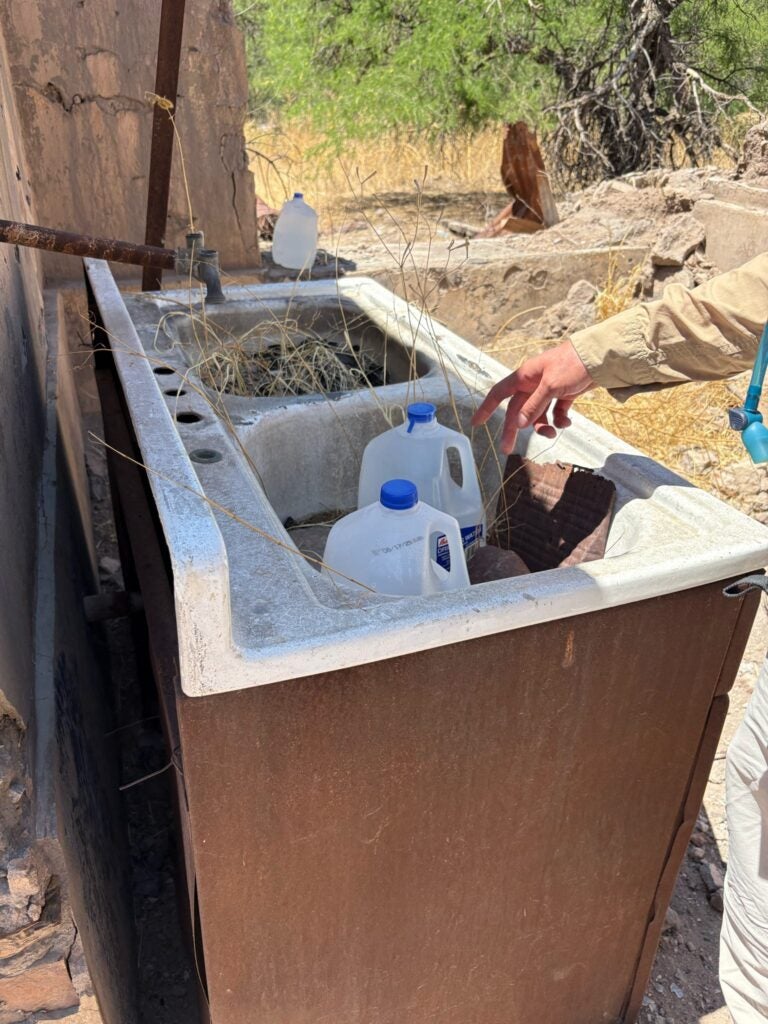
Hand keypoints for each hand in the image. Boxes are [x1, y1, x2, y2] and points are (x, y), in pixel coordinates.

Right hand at [471, 340, 594, 453]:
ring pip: (537, 415)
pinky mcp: (564, 394)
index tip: (476, 423)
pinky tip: (567, 422)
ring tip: (553, 433)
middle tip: (508, 449)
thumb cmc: (572, 364)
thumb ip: (534, 406)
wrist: (599, 357)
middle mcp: (533, 384)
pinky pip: (555, 412)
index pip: (499, 393)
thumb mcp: (550, 386)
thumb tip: (517, 424)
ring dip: (543, 426)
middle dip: (514, 429)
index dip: (486, 408)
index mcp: (524, 377)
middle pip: (518, 410)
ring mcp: (548, 390)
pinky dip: (560, 420)